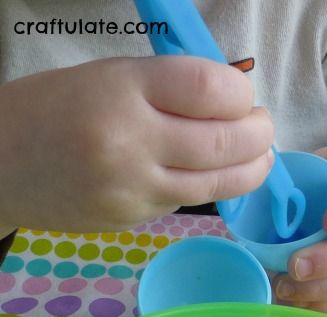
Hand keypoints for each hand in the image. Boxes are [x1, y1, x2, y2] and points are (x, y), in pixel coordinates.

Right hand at [0, 56, 273, 232]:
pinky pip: (189, 201)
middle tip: (263, 126)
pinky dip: (212, 185)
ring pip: (219, 183)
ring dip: (253, 168)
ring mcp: (134, 189)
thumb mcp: (108, 76)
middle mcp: (131, 142)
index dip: (241, 93)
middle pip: (226, 141)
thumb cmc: (52, 108)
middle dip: (260, 133)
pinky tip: (212, 173)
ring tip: (261, 155)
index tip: (245, 96)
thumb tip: (232, 99)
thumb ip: (171, 87)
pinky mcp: (134, 220)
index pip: (209, 89)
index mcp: (122, 89)